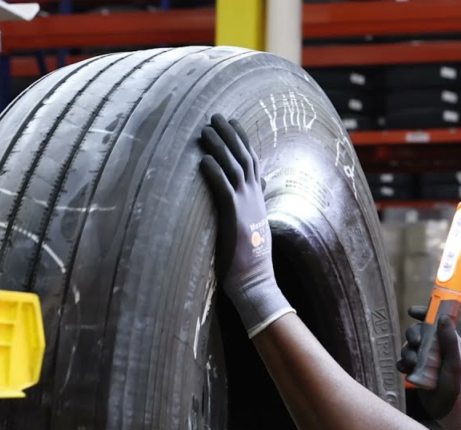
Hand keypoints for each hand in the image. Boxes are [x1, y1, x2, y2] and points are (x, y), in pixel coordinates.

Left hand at [199, 114, 293, 336]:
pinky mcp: (235, 219)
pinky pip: (225, 189)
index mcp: (258, 200)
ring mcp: (247, 207)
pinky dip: (214, 172)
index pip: (253, 162)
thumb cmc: (248, 261)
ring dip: (220, 147)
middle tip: (216, 116)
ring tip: (205, 130)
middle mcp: (255, 199)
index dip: (243, 141)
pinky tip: (202, 159)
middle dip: (231, 135)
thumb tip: (244, 200)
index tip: (233, 123)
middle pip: (245, 158)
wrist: (255, 283)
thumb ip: (246, 211)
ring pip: (235, 168)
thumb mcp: (250, 230)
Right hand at [397, 306, 460, 429]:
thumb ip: (449, 340)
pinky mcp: (418, 373)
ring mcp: (426, 360)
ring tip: (413, 364)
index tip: (412, 312)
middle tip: (415, 344)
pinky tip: (406, 372)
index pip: (436, 320)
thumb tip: (442, 317)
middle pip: (418, 332)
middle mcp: (437, 348)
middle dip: (412, 335)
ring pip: (409, 348)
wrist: (452, 412)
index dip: (424, 313)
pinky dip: (402, 365)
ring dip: (407, 353)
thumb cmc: (459, 387)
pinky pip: (404, 363)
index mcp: (449, 341)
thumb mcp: (455, 362)